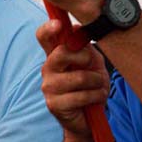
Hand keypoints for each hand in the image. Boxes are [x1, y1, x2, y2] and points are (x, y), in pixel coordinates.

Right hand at [38, 20, 111, 138]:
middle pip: (61, 53)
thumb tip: (76, 30)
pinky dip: (96, 96)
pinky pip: (82, 96)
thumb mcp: (93, 62)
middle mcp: (47, 69)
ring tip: (98, 86)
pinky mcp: (54, 105)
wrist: (91, 116)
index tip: (58, 24)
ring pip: (78, 77)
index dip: (48, 29)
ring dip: (96, 82)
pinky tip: (96, 98)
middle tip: (93, 68)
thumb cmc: (91, 85)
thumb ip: (85, 46)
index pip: (43, 37)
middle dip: (85, 59)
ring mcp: (48, 87)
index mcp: (55, 55)